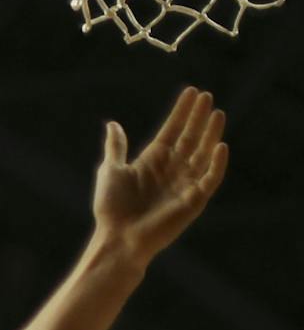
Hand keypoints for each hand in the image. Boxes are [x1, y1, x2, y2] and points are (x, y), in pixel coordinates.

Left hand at [93, 86, 228, 266]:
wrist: (116, 237)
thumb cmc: (111, 208)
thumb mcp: (111, 171)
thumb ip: (116, 147)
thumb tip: (113, 124)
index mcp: (153, 161)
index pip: (172, 130)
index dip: (182, 112)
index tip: (191, 92)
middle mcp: (171, 169)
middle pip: (190, 138)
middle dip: (198, 117)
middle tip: (207, 95)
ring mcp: (184, 183)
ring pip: (203, 154)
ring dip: (211, 134)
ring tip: (217, 113)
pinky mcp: (193, 200)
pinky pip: (210, 179)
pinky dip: (216, 164)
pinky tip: (219, 146)